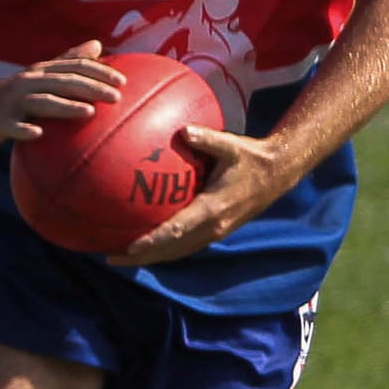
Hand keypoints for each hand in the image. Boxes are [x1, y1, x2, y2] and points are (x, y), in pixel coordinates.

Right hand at [0, 41, 123, 149]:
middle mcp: (29, 83)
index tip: (124, 81)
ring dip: (66, 106)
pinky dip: (25, 129)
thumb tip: (97, 45)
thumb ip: (66, 61)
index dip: (99, 71)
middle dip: (91, 87)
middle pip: (63, 82)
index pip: (74, 66)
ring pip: (42, 102)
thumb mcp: (37, 75)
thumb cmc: (7, 95)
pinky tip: (38, 133)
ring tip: (89, 112)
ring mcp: (13, 103)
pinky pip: (13, 126)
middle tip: (117, 98)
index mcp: (40, 73)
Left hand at [111, 124, 289, 265]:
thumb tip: (183, 129)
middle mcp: (213, 227)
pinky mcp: (217, 231)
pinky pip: (185, 245)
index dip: (151, 242)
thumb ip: (206, 138)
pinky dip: (164, 248)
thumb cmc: (252, 157)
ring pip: (177, 252)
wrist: (278, 174)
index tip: (128, 248)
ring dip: (150, 258)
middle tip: (110, 258)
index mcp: (212, 209)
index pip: (176, 231)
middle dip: (140, 258)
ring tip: (120, 257)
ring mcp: (216, 233)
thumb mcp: (231, 145)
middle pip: (170, 251)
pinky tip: (146, 242)